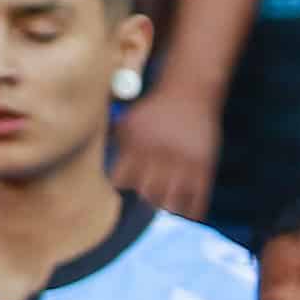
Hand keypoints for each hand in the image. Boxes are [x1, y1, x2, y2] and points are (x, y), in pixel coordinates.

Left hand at [110, 80, 222, 220]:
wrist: (190, 89)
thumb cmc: (153, 110)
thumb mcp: (128, 121)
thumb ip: (113, 145)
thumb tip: (95, 169)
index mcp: (137, 144)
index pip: (121, 180)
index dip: (122, 184)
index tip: (127, 181)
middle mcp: (159, 153)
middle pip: (146, 194)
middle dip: (145, 195)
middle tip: (148, 191)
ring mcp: (183, 162)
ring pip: (171, 203)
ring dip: (167, 205)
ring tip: (166, 198)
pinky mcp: (204, 166)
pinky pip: (197, 201)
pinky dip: (190, 211)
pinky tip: (185, 207)